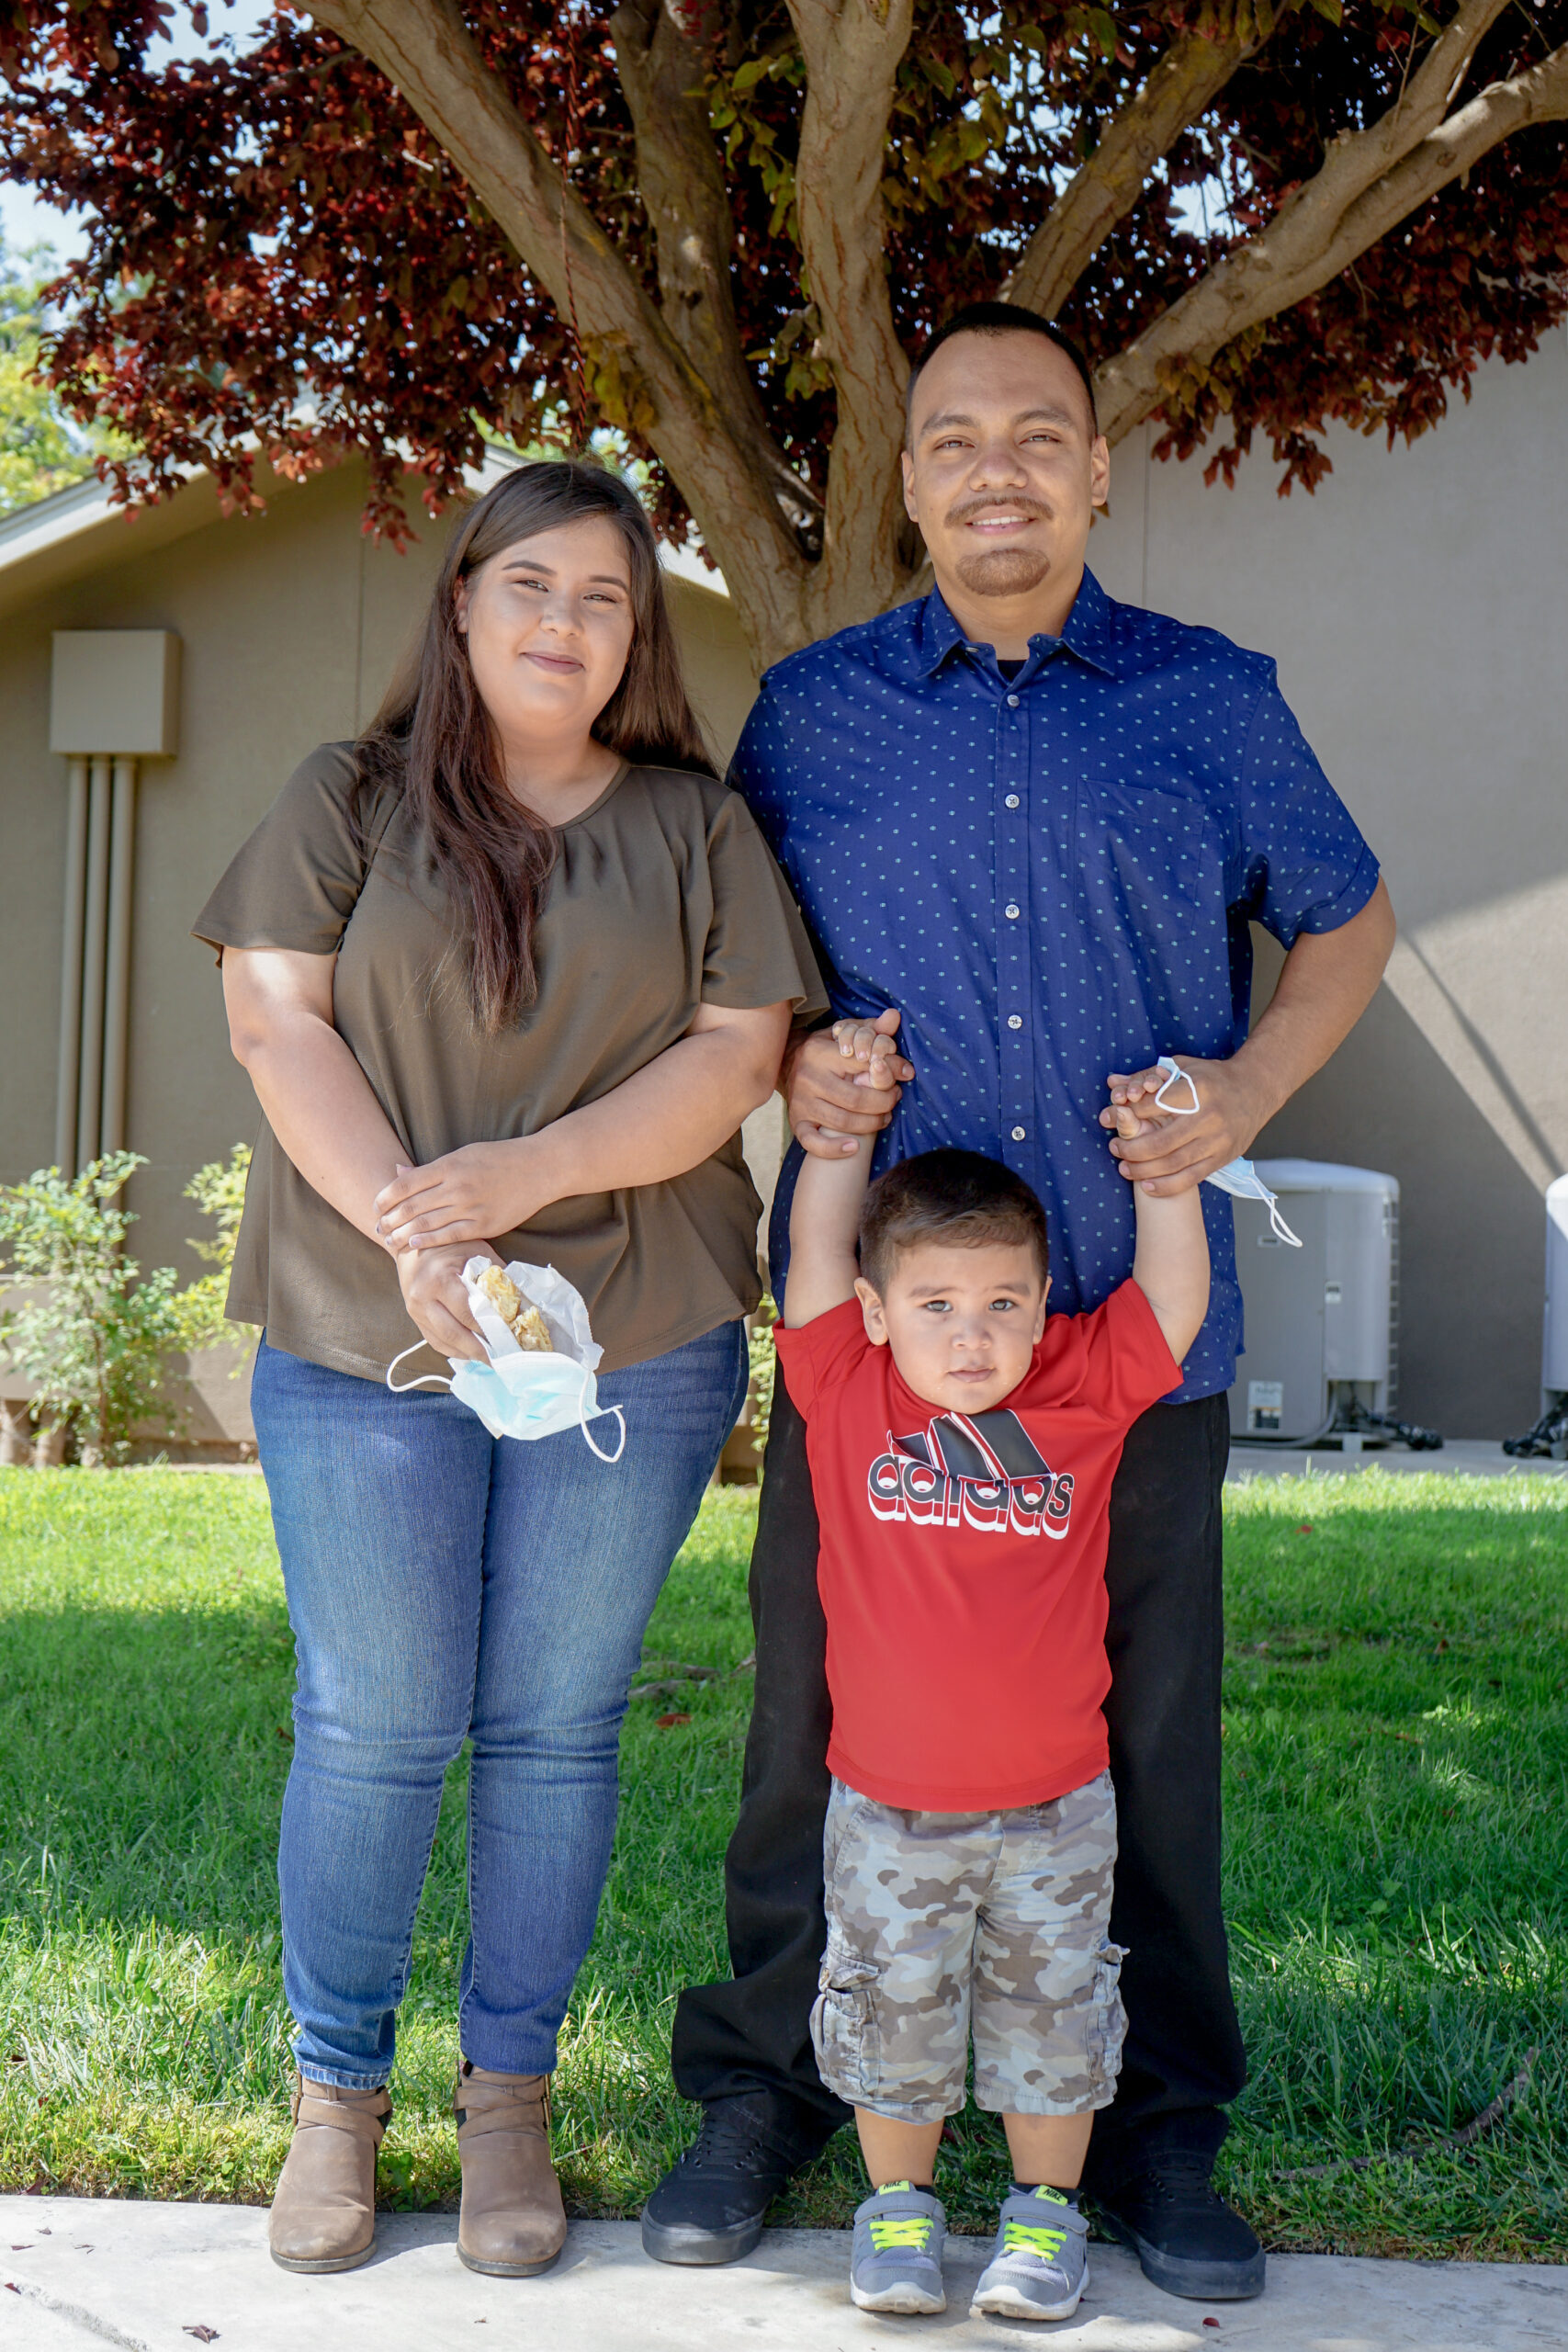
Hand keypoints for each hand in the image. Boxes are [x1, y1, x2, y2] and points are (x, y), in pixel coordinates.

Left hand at [374, 1140, 551, 1251]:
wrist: (539, 1168)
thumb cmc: (499, 1158)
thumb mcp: (464, 1154)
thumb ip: (431, 1169)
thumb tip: (398, 1172)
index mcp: (449, 1165)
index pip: (405, 1185)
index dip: (385, 1198)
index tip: (376, 1206)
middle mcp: (456, 1186)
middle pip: (411, 1208)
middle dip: (389, 1220)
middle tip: (378, 1228)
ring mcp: (470, 1207)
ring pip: (426, 1225)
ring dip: (403, 1235)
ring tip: (390, 1240)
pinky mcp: (484, 1224)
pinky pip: (449, 1236)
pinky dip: (428, 1241)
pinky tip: (414, 1245)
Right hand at [395, 1241, 497, 1360]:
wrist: (411, 1241)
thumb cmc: (448, 1244)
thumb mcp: (476, 1251)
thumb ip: (496, 1274)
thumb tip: (520, 1298)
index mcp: (439, 1279)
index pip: (467, 1313)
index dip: (488, 1329)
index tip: (508, 1339)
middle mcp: (423, 1297)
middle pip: (454, 1333)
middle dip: (480, 1350)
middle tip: (502, 1359)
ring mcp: (415, 1310)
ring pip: (443, 1341)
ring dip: (468, 1353)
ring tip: (490, 1360)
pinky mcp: (413, 1317)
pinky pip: (434, 1341)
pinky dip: (454, 1350)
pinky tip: (470, 1353)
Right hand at [786, 1009, 912, 1159]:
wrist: (787, 1063)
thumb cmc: (827, 1049)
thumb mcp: (846, 1034)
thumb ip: (872, 1028)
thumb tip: (894, 1016)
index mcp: (821, 1053)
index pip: (864, 1064)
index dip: (890, 1071)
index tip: (905, 1075)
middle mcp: (808, 1077)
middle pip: (856, 1099)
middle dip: (884, 1102)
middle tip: (895, 1099)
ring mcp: (801, 1102)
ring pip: (842, 1121)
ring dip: (870, 1124)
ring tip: (884, 1118)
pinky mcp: (796, 1122)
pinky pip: (813, 1142)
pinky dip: (834, 1149)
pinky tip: (854, 1147)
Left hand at [1099, 1055, 1267, 1193]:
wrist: (1256, 1090)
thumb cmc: (1213, 1078)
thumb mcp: (1182, 1067)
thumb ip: (1146, 1076)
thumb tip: (1112, 1082)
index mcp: (1196, 1090)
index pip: (1153, 1106)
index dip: (1128, 1114)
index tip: (1112, 1118)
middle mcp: (1208, 1117)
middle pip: (1161, 1141)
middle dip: (1131, 1149)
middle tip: (1115, 1149)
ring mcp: (1217, 1140)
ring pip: (1173, 1163)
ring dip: (1144, 1170)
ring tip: (1124, 1168)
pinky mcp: (1222, 1158)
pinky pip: (1190, 1178)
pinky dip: (1167, 1186)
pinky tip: (1147, 1186)